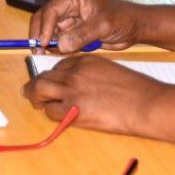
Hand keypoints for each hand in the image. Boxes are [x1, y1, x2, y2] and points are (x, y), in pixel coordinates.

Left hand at [23, 56, 162, 133]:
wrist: (144, 102)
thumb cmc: (134, 89)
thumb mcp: (108, 70)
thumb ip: (90, 73)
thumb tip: (80, 85)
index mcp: (83, 60)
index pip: (58, 65)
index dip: (53, 75)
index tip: (50, 81)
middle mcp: (74, 72)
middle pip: (45, 75)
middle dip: (36, 83)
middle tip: (31, 91)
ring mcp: (72, 90)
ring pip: (40, 90)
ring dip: (35, 96)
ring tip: (35, 102)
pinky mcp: (74, 110)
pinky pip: (51, 111)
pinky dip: (49, 112)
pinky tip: (53, 115)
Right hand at [27, 0, 141, 51]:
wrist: (135, 27)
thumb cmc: (122, 19)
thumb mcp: (103, 25)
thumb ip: (81, 34)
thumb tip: (59, 45)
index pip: (51, 10)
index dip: (43, 26)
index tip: (42, 44)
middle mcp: (67, 6)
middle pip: (44, 19)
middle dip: (40, 34)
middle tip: (38, 53)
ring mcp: (69, 19)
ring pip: (49, 30)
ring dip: (48, 43)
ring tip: (47, 56)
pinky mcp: (73, 31)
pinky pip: (59, 39)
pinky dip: (57, 47)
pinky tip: (59, 55)